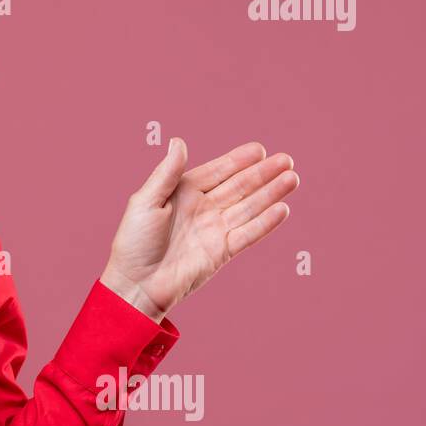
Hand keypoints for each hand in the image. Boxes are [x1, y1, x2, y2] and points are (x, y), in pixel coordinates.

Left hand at [100, 139, 299, 321]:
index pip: (218, 172)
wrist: (136, 284)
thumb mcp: (145, 201)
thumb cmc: (134, 242)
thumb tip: (179, 141)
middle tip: (286, 160)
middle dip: (263, 173)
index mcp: (183, 192)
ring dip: (271, 193)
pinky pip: (249, 234)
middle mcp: (203, 208)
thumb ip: (167, 173)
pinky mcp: (222, 252)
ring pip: (249, 207)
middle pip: (239, 187)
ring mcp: (215, 230)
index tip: (260, 149)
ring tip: (292, 178)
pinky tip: (282, 209)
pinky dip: (266, 222)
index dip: (239, 160)